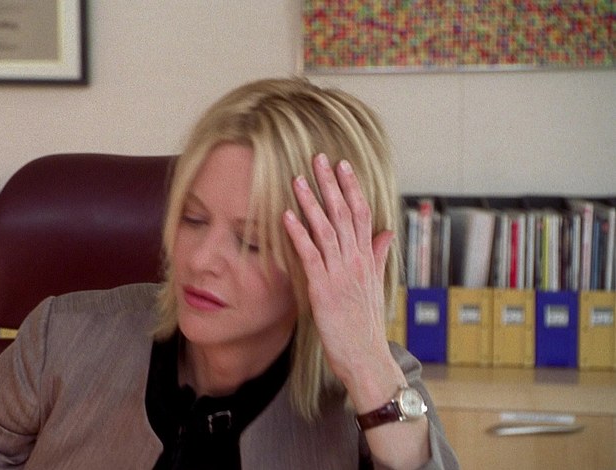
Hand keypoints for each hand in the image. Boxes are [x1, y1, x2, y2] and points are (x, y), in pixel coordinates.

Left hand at [282, 154, 395, 385]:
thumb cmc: (365, 323)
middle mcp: (357, 260)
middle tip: (318, 158)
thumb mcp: (375, 284)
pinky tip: (286, 215)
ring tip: (298, 179)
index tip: (342, 164)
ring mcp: (341, 273)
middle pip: (345, 214)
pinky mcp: (324, 289)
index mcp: (368, 258)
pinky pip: (310, 255)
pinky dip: (298, 234)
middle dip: (330, 184)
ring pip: (326, 229)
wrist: (366, 357)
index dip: (351, 187)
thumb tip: (387, 232)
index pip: (362, 213)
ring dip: (311, 202)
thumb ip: (379, 255)